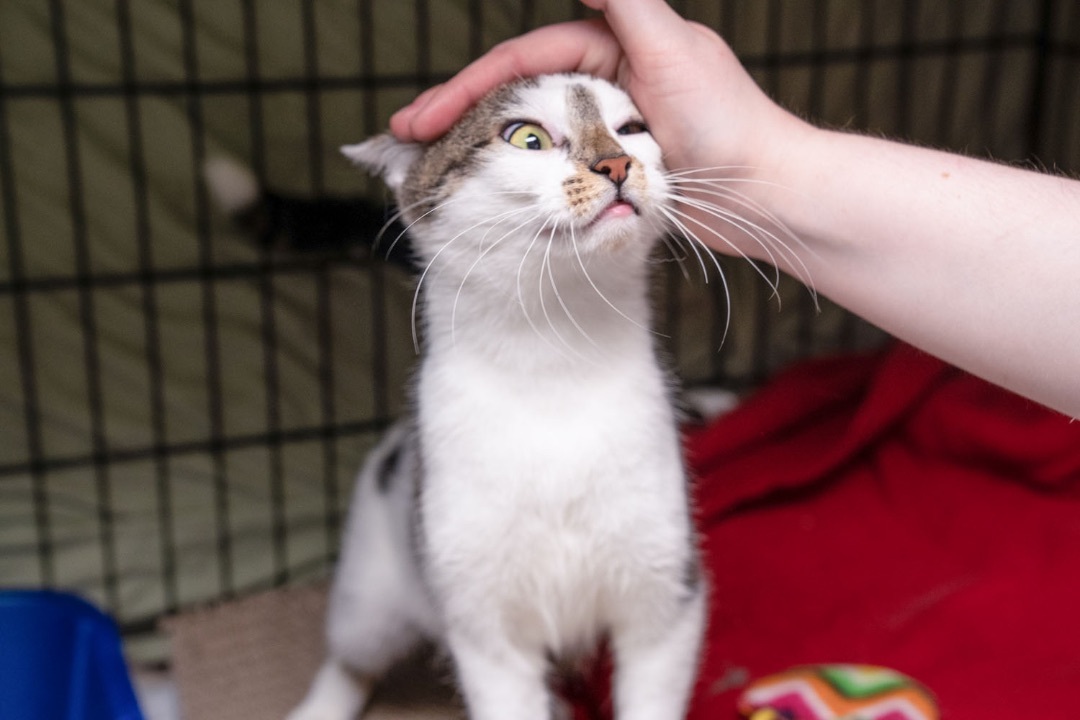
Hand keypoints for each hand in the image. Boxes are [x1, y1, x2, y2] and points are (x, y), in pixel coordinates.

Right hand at [389, 0, 806, 183]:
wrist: (769, 193)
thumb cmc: (728, 121)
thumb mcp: (671, 46)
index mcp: (615, 44)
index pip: (525, 58)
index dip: (470, 83)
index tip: (423, 115)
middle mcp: (610, 80)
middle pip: (520, 93)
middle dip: (463, 113)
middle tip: (410, 137)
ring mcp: (613, 127)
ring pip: (536, 131)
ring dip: (485, 145)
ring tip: (437, 165)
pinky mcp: (621, 169)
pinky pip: (560, 167)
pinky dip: (524, 176)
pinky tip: (494, 188)